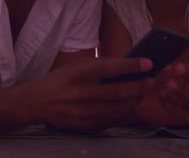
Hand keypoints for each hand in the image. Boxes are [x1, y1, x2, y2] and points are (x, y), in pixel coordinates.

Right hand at [33, 57, 152, 131]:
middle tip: (151, 81)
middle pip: (117, 91)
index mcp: (79, 74)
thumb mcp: (76, 66)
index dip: (131, 65)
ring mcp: (84, 112)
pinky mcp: (86, 125)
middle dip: (139, 86)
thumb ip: (100, 65)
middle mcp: (82, 94)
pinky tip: (128, 104)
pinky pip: (111, 119)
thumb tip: (126, 63)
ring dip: (134, 100)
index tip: (148, 63)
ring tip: (142, 92)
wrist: (37, 103)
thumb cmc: (59, 80)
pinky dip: (123, 111)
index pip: (109, 68)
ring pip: (118, 108)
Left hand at [134, 63, 188, 126]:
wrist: (138, 97)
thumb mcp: (162, 64)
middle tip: (177, 68)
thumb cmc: (153, 77)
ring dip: (183, 90)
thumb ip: (175, 54)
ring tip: (168, 84)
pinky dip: (174, 107)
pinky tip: (163, 97)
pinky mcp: (181, 118)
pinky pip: (184, 116)